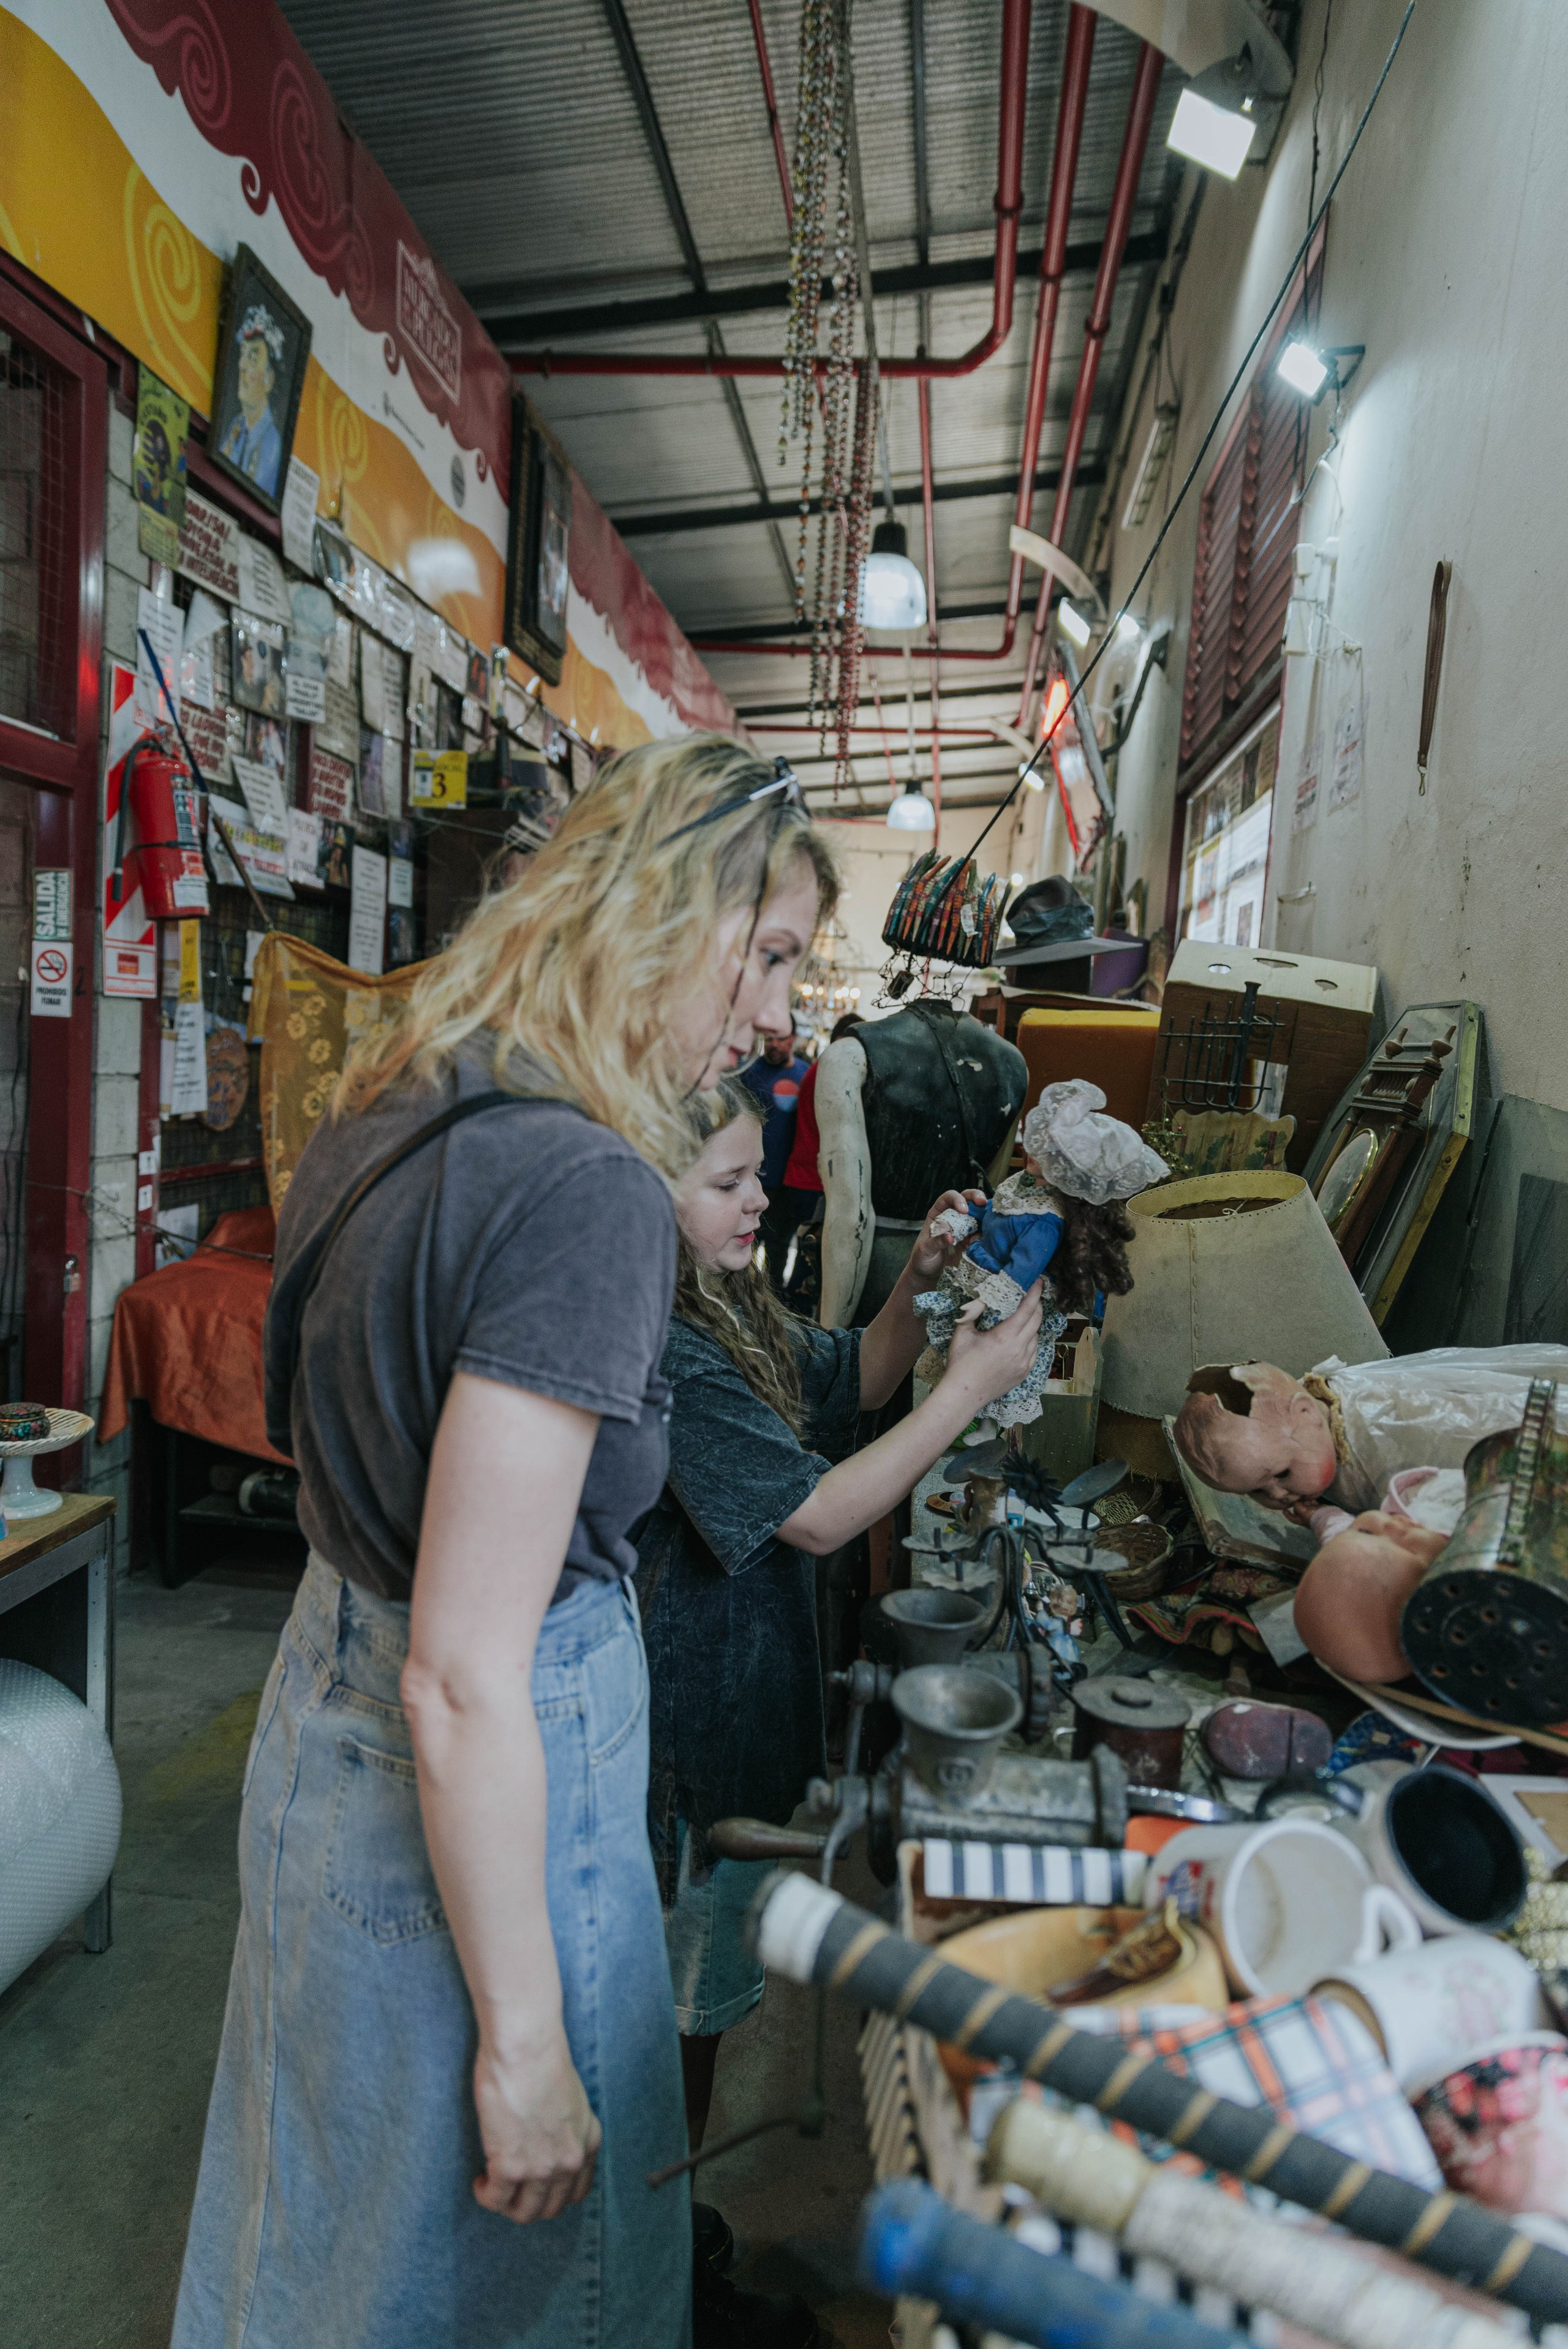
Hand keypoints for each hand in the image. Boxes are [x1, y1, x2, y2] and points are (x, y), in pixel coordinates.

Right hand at [471, 2029, 601, 2223]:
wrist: (526, 2049)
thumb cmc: (544, 2061)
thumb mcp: (574, 2100)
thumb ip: (570, 2128)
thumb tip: (552, 2142)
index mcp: (588, 2143)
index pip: (576, 2192)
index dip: (553, 2195)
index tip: (537, 2187)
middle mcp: (569, 2162)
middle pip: (550, 2209)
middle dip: (529, 2204)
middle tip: (511, 2189)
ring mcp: (541, 2169)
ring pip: (524, 2213)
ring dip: (506, 2205)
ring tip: (494, 2186)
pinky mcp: (510, 2168)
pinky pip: (495, 2200)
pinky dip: (485, 2196)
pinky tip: (480, 2181)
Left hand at [908, 1187, 986, 1281]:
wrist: (928, 1274)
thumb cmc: (922, 1258)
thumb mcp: (925, 1250)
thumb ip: (937, 1242)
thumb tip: (950, 1236)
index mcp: (937, 1214)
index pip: (948, 1198)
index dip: (957, 1199)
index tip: (964, 1209)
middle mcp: (952, 1217)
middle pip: (966, 1199)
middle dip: (976, 1197)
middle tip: (983, 1203)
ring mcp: (962, 1227)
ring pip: (976, 1214)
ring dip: (984, 1216)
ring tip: (987, 1224)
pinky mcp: (970, 1239)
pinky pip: (980, 1232)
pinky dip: (984, 1234)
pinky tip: (981, 1241)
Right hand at [945, 1280, 1045, 1404]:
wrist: (964, 1394)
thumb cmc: (960, 1363)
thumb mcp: (962, 1332)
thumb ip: (973, 1312)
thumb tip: (983, 1298)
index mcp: (1004, 1336)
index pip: (1027, 1309)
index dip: (1035, 1293)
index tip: (1038, 1281)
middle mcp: (1019, 1349)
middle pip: (1037, 1320)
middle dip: (1037, 1305)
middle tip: (1032, 1296)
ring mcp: (1024, 1363)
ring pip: (1036, 1337)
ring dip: (1033, 1324)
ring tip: (1024, 1317)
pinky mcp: (1024, 1373)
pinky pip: (1034, 1352)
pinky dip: (1031, 1341)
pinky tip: (1021, 1339)